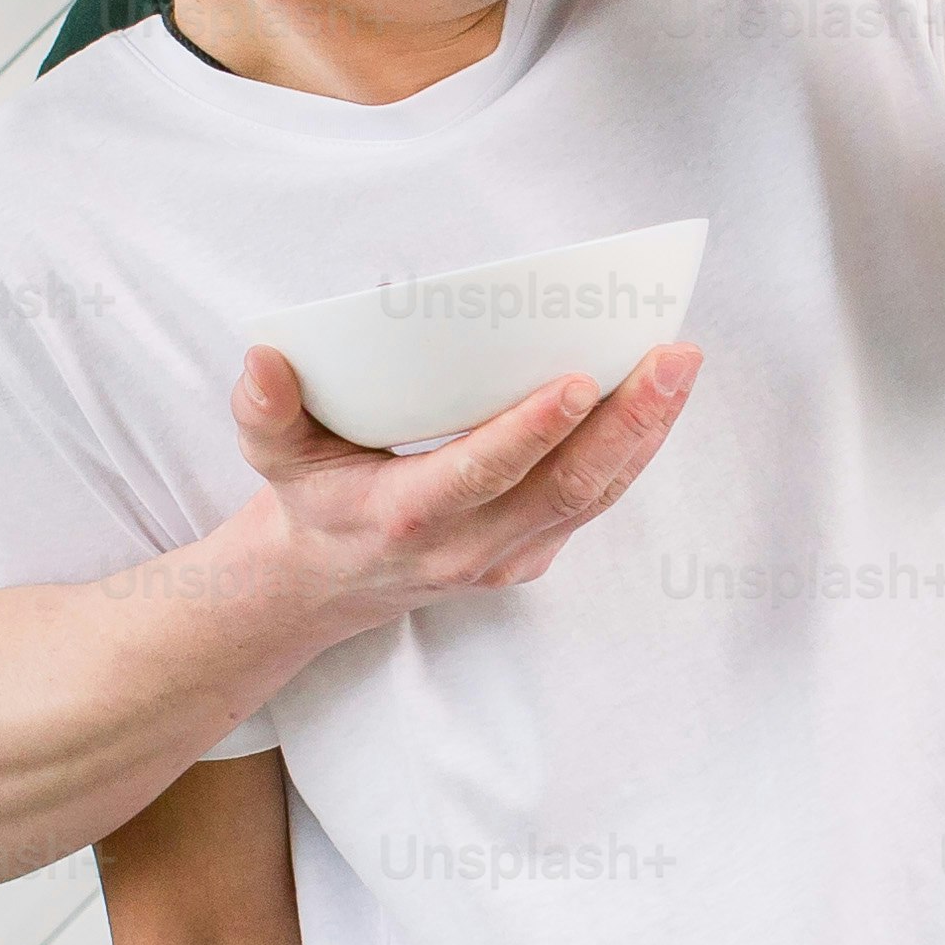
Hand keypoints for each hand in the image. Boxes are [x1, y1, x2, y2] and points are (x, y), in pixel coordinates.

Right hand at [221, 342, 702, 644]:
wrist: (323, 588)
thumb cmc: (309, 502)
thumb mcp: (272, 457)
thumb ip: (264, 409)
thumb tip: (265, 360)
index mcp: (405, 517)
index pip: (479, 474)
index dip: (531, 431)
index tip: (579, 382)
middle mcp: (466, 548)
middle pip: (566, 487)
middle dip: (628, 419)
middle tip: (672, 356)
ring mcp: (507, 558)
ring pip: (594, 496)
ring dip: (647, 431)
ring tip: (680, 364)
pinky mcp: (531, 556)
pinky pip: (593, 503)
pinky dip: (632, 450)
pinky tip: (659, 398)